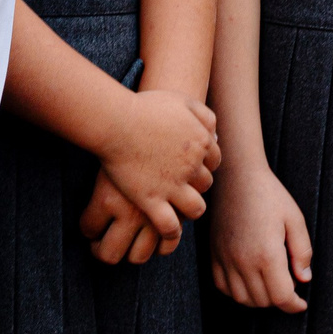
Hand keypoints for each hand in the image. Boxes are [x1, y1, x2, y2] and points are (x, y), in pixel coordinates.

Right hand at [79, 91, 217, 264]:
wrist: (117, 121)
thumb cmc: (145, 107)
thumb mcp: (182, 101)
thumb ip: (203, 115)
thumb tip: (215, 135)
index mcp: (201, 142)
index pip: (214, 163)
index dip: (202, 167)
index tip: (189, 169)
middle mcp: (192, 166)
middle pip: (205, 185)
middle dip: (195, 186)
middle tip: (180, 188)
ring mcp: (173, 185)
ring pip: (195, 209)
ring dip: (188, 211)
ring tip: (176, 211)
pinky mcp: (151, 200)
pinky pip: (170, 226)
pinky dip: (171, 233)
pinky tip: (165, 230)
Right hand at [207, 161, 310, 313]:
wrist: (237, 178)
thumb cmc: (269, 195)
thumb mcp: (295, 219)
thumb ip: (302, 252)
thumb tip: (304, 279)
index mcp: (267, 254)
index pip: (281, 297)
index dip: (294, 305)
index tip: (301, 304)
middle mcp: (243, 262)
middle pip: (263, 301)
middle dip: (279, 300)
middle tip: (289, 286)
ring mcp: (225, 260)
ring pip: (242, 299)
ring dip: (259, 299)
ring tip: (271, 285)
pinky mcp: (214, 255)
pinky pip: (223, 287)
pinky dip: (237, 292)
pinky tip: (250, 280)